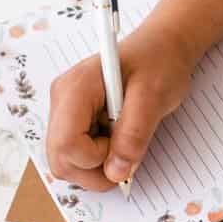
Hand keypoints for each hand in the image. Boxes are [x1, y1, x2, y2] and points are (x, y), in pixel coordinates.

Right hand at [47, 24, 193, 190]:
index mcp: (75, 88)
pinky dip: (98, 158)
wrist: (161, 48)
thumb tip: (117, 172)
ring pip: (66, 162)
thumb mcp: (154, 97)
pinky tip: (116, 138)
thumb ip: (134, 135)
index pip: (66, 145)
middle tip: (125, 153)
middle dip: (94, 170)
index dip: (96, 158)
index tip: (123, 146)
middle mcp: (62, 100)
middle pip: (60, 160)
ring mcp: (65, 112)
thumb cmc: (158, 62)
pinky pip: (76, 155)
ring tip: (122, 141)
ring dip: (97, 166)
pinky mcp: (74, 121)